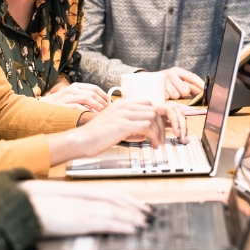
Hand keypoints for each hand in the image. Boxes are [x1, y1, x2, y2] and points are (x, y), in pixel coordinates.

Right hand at [21, 180, 149, 236]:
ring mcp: (82, 208)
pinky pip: (107, 222)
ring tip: (144, 222)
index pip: (108, 192)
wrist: (20, 205)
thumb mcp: (55, 202)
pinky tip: (132, 229)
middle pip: (115, 199)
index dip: (125, 197)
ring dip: (132, 217)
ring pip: (115, 211)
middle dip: (133, 206)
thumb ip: (71, 205)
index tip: (136, 203)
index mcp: (78, 192)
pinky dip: (122, 225)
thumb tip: (81, 211)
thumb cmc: (33, 203)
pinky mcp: (80, 220)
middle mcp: (83, 198)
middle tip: (148, 213)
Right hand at [41, 82, 108, 111]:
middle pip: (92, 93)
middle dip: (102, 102)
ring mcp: (67, 97)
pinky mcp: (63, 106)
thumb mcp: (71, 97)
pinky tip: (91, 116)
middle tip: (108, 110)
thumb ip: (83, 98)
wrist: (40, 108)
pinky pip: (78, 108)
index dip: (104, 95)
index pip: (94, 88)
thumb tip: (100, 105)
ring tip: (102, 113)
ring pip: (87, 98)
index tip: (109, 102)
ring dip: (97, 106)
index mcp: (75, 86)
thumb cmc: (58, 104)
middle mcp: (72, 90)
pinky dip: (87, 112)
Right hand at [50, 100, 188, 164]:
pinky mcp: (123, 124)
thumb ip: (132, 125)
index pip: (149, 104)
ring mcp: (124, 113)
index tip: (167, 126)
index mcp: (123, 104)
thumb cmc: (96, 136)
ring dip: (161, 132)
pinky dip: (155, 136)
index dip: (161, 115)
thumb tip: (147, 131)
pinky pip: (148, 126)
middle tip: (168, 136)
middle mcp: (125, 105)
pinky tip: (153, 145)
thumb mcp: (117, 127)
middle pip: (155, 109)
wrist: (81, 141)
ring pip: (154, 117)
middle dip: (166, 123)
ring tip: (158, 144)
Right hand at [159, 67, 204, 99]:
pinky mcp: (157, 88)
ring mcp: (163, 81)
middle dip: (183, 94)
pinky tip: (163, 95)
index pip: (192, 77)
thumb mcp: (176, 80)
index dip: (200, 84)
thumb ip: (188, 85)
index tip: (206, 91)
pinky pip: (167, 97)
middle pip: (185, 90)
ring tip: (168, 94)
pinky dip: (166, 99)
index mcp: (177, 71)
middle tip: (177, 92)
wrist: (144, 81)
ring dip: (173, 97)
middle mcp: (170, 74)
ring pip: (176, 95)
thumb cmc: (164, 83)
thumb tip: (203, 92)